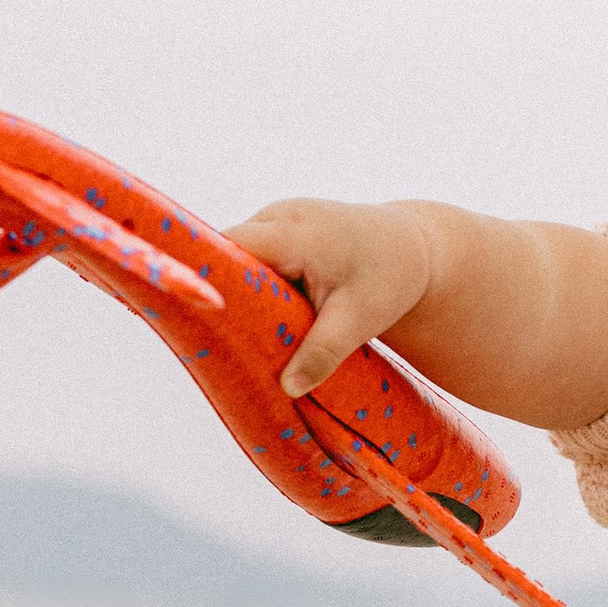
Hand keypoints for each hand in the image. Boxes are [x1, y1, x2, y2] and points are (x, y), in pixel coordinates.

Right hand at [226, 198, 438, 397]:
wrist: (414, 248)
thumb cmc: (392, 277)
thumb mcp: (361, 318)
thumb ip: (324, 352)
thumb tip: (288, 389)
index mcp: (295, 232)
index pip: (228, 248)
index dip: (205, 279)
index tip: (194, 317)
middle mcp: (279, 217)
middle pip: (227, 254)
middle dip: (219, 293)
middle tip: (211, 340)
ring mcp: (278, 220)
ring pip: (239, 259)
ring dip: (237, 293)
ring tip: (234, 335)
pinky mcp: (280, 233)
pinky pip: (252, 259)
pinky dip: (252, 288)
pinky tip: (257, 320)